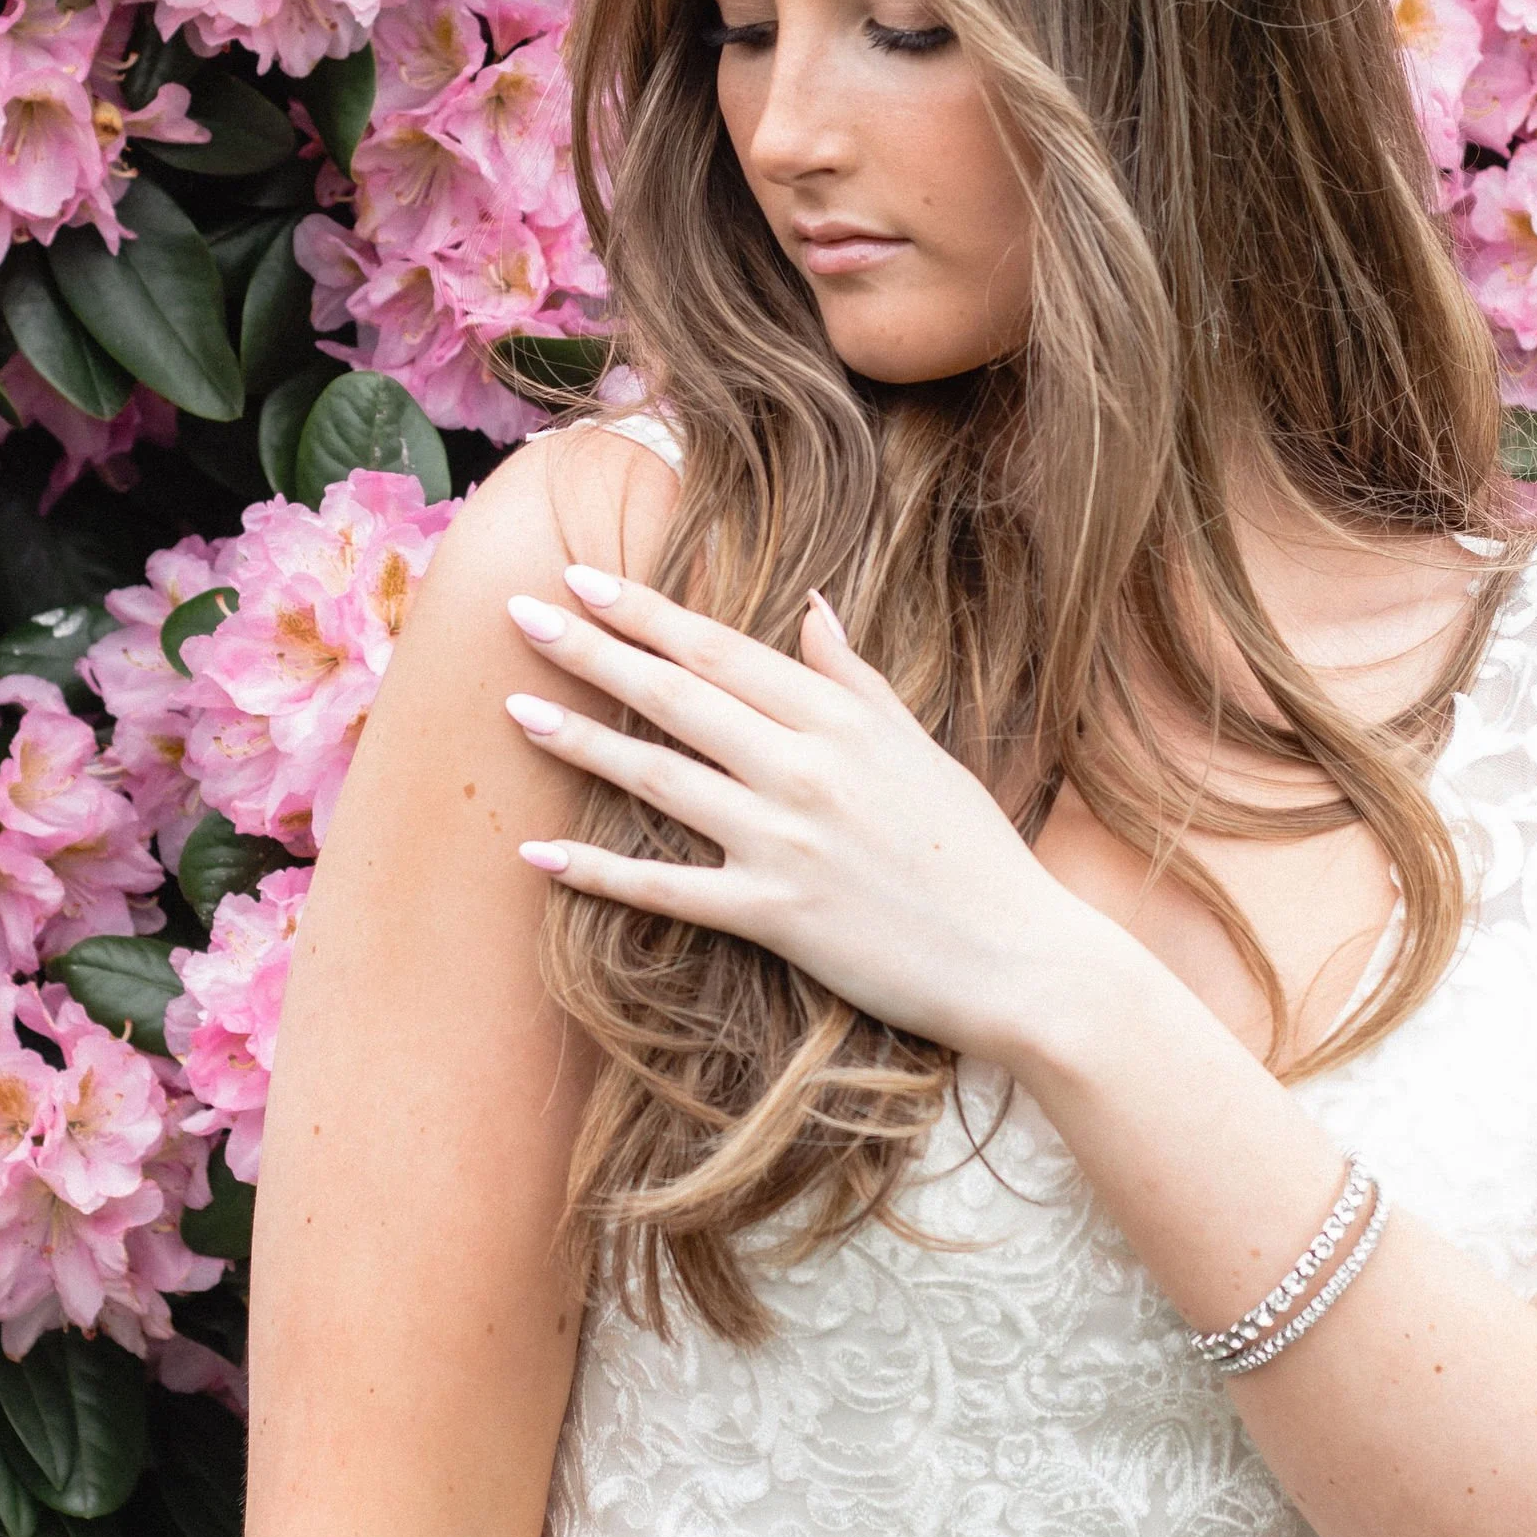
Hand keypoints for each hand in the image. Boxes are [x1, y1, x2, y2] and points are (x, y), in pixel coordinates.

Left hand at [504, 564, 1103, 1064]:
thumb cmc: (976, 851)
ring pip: (660, 777)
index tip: (583, 578)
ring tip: (515, 709)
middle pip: (678, 696)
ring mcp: (787, 841)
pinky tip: (539, 851)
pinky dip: (599, 871)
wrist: (1021, 958)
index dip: (646, 611)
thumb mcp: (922, 747)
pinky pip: (667, 888)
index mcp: (843, 718)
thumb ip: (857, 680)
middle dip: (591, 650)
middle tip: (519, 612)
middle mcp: (807, 767)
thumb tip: (812, 609)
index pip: (723, 649)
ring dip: (582, 740)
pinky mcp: (776, 915)